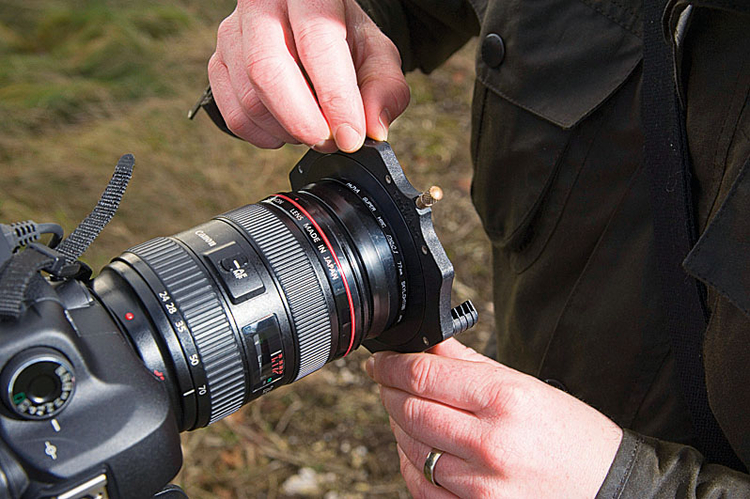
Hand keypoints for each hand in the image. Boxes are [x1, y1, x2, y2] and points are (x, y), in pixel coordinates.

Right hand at [208, 0, 409, 151]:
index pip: (317, 43)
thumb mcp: (377, 54)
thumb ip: (384, 89)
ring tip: (314, 129)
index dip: (335, 97)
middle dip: (303, 121)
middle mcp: (262, 4)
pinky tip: (287, 129)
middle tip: (329, 141)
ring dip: (286, 130)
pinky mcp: (218, 62)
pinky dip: (264, 136)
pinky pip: (233, 115)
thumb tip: (373, 129)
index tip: (350, 137)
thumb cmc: (344, 36)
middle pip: (267, 70)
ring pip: (250, 98)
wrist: (310, 24)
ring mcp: (233, 33)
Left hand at [365, 338, 622, 497]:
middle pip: (411, 410)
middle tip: (385, 381)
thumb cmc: (573, 437)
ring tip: (404, 410)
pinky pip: (421, 486)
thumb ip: (471, 364)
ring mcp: (481, 485)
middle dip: (388, 391)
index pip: (425, 375)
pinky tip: (417, 447)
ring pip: (411, 448)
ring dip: (398, 425)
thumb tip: (430, 343)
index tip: (380, 361)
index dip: (392, 365)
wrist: (608, 490)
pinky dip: (410, 463)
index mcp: (506, 399)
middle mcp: (491, 443)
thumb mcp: (528, 387)